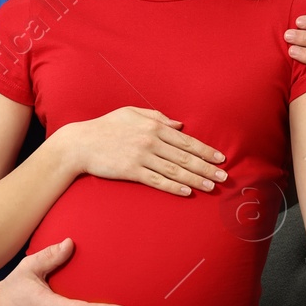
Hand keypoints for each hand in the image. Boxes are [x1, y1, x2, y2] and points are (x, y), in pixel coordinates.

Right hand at [58, 108, 225, 195]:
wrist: (81, 143)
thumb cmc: (107, 126)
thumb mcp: (131, 113)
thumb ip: (157, 117)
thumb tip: (180, 125)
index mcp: (153, 126)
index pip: (186, 141)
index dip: (206, 150)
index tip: (221, 158)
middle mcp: (150, 141)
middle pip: (185, 157)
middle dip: (207, 167)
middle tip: (224, 176)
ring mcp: (141, 157)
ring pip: (174, 170)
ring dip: (195, 179)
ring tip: (211, 186)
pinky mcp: (131, 171)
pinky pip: (157, 181)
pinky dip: (173, 187)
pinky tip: (186, 192)